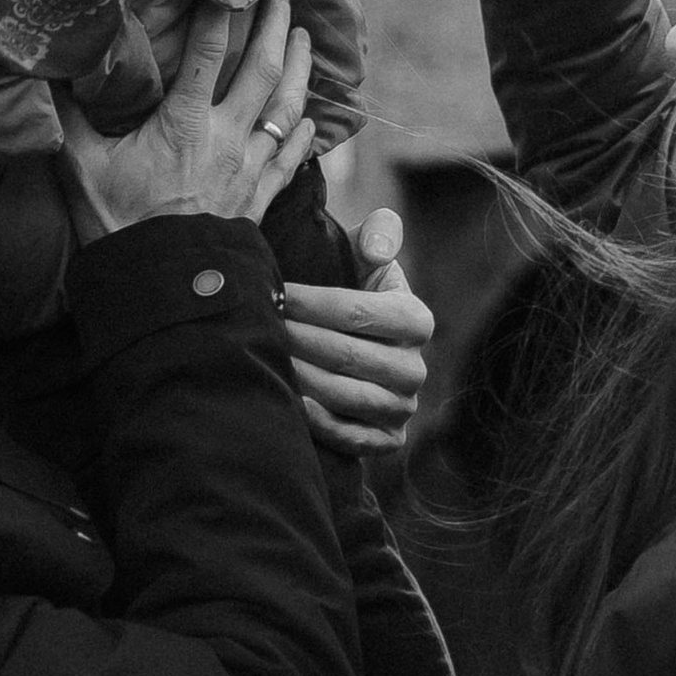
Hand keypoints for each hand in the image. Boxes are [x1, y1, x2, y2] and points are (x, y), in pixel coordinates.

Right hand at [57, 0, 318, 239]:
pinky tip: (311, 118)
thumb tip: (53, 69)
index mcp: (185, 122)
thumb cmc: (116, 225)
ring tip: (305, 38)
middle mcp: (227, 138)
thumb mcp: (80, 164)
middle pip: (264, 69)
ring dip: (301, 68)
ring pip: (288, 107)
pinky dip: (304, 132)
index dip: (221, 10)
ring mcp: (250, 168)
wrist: (159, 290)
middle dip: (277, 26)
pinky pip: (292, 156)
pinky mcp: (261, 198)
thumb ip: (71, 113)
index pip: (209, 51)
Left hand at [284, 209, 434, 454]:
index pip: (357, 312)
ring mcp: (404, 408)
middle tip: (259, 325)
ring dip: (301, 377)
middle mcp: (416, 369)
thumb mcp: (368, 257)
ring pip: (345, 396)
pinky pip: (352, 437)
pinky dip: (319, 423)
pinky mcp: (388, 441)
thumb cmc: (355, 293)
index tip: (274, 292)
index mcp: (416, 319)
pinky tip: (290, 402)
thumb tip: (378, 247)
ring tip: (266, 357)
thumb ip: (378, 234)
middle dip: (297, 339)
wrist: (356, 351)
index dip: (311, 302)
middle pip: (345, 355)